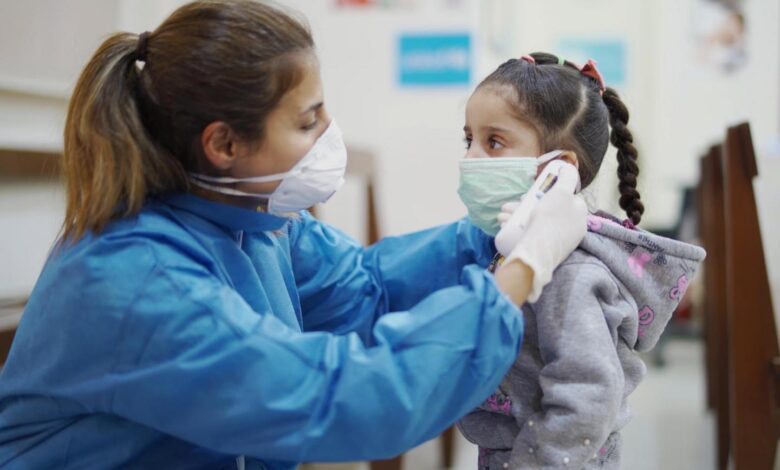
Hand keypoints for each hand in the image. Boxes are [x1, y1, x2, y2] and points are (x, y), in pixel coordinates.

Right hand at [498, 164, 586, 301]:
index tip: (528, 195)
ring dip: (516, 218)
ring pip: (536, 224)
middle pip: (546, 212)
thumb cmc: (550, 218)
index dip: (543, 194)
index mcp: (578, 215)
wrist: (539, 250)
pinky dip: (518, 231)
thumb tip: (568, 167)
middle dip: (523, 206)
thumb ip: (567, 178)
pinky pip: (533, 237)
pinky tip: (504, 228)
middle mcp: (572, 229)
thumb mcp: (561, 192)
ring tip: (500, 218)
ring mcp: (559, 243)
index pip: (562, 199)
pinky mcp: (546, 253)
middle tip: (507, 207)